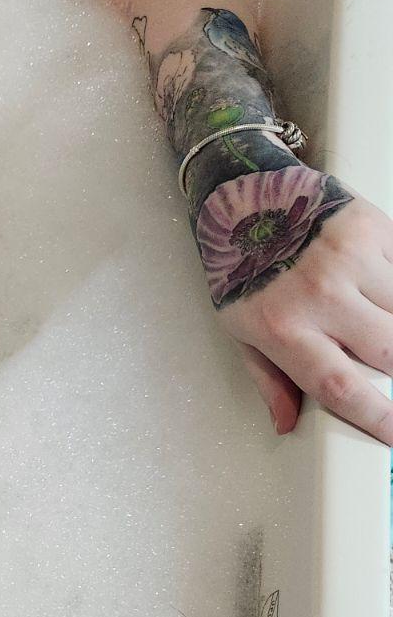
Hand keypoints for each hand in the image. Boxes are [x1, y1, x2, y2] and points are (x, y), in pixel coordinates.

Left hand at [217, 192, 392, 443]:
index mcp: (283, 328)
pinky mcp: (374, 227)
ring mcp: (351, 258)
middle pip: (390, 351)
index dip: (379, 418)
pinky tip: (383, 297)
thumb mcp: (239, 328)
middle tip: (386, 368)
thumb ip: (269, 379)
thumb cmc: (238, 265)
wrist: (241, 193)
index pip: (341, 386)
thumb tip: (287, 423)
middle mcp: (319, 293)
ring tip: (375, 328)